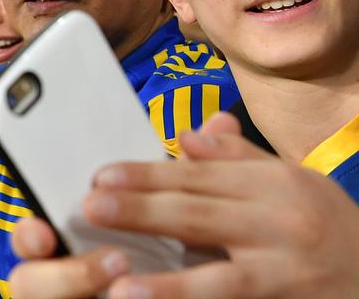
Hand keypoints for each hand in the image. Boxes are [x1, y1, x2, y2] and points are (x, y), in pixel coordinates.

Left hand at [8, 112, 358, 298]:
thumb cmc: (328, 228)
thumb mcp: (294, 183)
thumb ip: (239, 160)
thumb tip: (189, 136)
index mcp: (276, 184)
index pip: (200, 177)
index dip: (148, 176)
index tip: (102, 174)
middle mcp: (282, 226)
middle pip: (199, 217)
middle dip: (141, 212)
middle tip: (91, 206)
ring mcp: (285, 276)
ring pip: (219, 279)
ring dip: (167, 285)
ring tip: (116, 284)